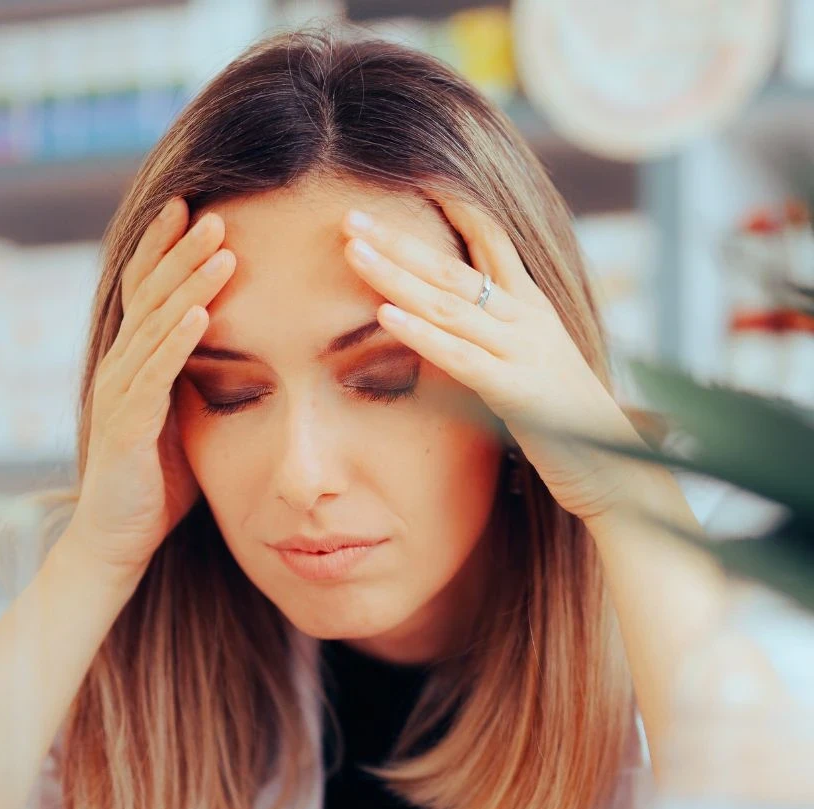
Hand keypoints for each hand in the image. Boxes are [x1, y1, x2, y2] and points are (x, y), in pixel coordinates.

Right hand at [71, 198, 234, 580]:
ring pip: (156, 327)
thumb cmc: (155, 483)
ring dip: (188, 285)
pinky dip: (177, 342)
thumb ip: (198, 382)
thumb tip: (240, 353)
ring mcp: (120, 395)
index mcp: (134, 363)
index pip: (147, 292)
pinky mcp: (127, 427)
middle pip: (150, 296)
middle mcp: (120, 368)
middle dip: (181, 251)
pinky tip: (201, 314)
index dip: (166, 249)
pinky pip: (154, 376)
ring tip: (220, 248)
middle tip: (213, 210)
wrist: (116, 539)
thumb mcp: (183, 420)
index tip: (194, 207)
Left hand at [341, 196, 640, 523]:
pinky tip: (385, 316)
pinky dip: (421, 334)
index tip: (412, 182)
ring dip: (397, 277)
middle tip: (352, 217)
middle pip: (453, 269)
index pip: (492, 242)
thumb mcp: (534, 364)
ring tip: (354, 252)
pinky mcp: (515, 390)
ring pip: (448, 305)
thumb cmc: (569, 422)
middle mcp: (528, 319)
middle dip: (400, 241)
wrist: (616, 467)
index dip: (455, 209)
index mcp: (533, 308)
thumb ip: (502, 338)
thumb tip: (464, 324)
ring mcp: (523, 351)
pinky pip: (459, 356)